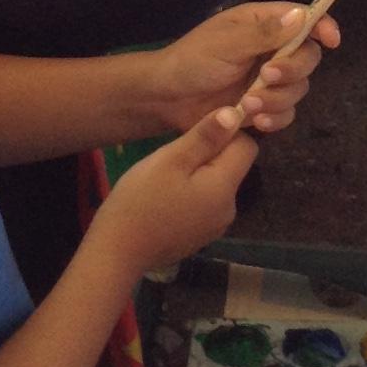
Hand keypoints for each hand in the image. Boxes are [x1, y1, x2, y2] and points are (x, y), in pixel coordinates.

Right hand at [91, 104, 258, 273]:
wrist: (119, 252)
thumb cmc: (141, 200)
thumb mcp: (170, 160)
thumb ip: (205, 137)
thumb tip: (236, 113)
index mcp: (225, 187)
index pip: (248, 146)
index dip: (226, 132)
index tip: (194, 133)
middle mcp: (229, 209)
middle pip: (232, 166)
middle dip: (209, 154)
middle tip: (173, 155)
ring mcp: (215, 226)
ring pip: (216, 184)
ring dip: (198, 174)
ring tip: (165, 176)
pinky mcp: (200, 236)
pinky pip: (205, 203)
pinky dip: (191, 193)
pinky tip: (165, 198)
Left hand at [153, 1, 337, 133]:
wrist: (167, 99)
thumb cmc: (192, 60)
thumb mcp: (226, 43)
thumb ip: (264, 33)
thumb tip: (302, 15)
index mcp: (262, 24)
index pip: (305, 19)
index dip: (322, 26)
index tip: (331, 41)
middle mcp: (271, 49)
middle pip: (308, 57)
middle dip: (292, 71)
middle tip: (266, 78)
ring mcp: (268, 80)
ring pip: (298, 89)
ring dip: (278, 99)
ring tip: (250, 105)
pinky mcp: (263, 107)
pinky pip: (286, 113)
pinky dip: (276, 119)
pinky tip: (257, 122)